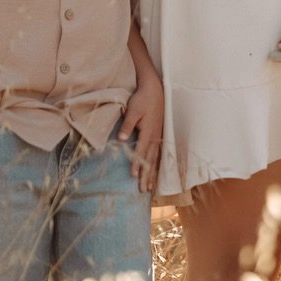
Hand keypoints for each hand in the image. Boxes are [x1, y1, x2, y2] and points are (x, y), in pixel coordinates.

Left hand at [120, 69, 164, 192]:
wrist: (155, 89)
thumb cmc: (142, 99)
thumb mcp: (133, 110)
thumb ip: (127, 125)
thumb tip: (121, 139)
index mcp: (148, 132)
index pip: (141, 151)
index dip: (137, 164)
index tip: (133, 176)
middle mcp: (155, 137)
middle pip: (150, 160)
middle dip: (146, 176)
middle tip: (143, 190)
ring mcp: (158, 136)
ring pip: (155, 159)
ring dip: (152, 174)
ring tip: (150, 187)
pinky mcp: (159, 134)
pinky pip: (158, 154)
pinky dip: (157, 165)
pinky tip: (155, 172)